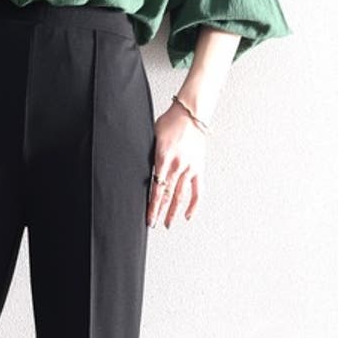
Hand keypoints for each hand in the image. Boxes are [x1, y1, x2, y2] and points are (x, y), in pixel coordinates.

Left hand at [147, 101, 205, 228]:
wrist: (191, 113)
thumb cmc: (170, 122)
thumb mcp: (152, 137)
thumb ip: (148, 156)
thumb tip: (139, 171)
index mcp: (163, 158)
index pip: (156, 188)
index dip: (152, 205)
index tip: (148, 217)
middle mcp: (177, 165)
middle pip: (167, 195)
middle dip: (159, 212)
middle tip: (154, 224)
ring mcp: (189, 168)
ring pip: (180, 196)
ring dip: (173, 212)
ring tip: (167, 224)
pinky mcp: (199, 168)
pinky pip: (197, 190)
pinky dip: (193, 204)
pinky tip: (187, 215)